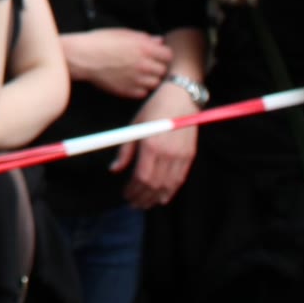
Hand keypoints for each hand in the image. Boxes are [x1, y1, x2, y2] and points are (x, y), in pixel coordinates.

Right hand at [64, 28, 172, 99]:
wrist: (82, 57)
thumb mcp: (123, 33)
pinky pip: (142, 92)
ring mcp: (137, 80)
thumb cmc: (100, 41)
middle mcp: (144, 65)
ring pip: (154, 83)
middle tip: (146, 64)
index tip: (157, 55)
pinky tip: (130, 80)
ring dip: (149, 78)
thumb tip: (159, 42)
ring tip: (138, 73)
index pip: (168, 55)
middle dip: (156, 66)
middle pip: (163, 70)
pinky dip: (139, 88)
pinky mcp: (128, 91)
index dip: (162, 54)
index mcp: (145, 49)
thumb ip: (144, 38)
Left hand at [114, 87, 198, 208]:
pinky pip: (179, 179)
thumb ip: (125, 151)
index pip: (142, 177)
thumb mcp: (135, 127)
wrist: (181, 98)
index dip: (133, 190)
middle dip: (142, 197)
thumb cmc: (154, 109)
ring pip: (168, 185)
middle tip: (133, 204)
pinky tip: (162, 198)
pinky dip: (171, 191)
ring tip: (145, 204)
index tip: (125, 194)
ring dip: (155, 198)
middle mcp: (167, 154)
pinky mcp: (189, 156)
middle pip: (154, 185)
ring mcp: (180, 156)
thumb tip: (113, 170)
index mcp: (151, 146)